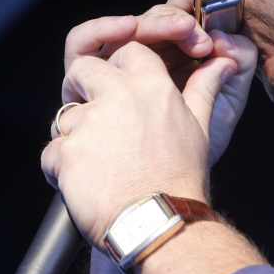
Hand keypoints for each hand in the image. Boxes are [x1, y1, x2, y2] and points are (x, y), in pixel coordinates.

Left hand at [42, 39, 237, 246]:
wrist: (160, 223)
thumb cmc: (181, 179)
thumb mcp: (200, 127)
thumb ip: (204, 88)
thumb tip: (222, 64)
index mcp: (152, 86)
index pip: (127, 50)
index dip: (118, 67)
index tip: (119, 87)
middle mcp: (118, 96)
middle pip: (83, 67)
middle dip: (82, 86)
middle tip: (93, 114)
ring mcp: (90, 123)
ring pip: (64, 116)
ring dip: (74, 136)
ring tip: (96, 163)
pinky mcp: (68, 152)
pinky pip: (51, 153)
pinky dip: (61, 169)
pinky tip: (84, 183)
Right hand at [61, 0, 256, 163]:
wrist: (150, 203)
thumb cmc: (183, 162)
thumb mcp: (217, 114)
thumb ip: (230, 75)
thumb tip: (231, 44)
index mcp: (174, 67)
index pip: (182, 27)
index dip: (199, 17)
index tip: (218, 25)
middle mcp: (142, 64)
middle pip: (153, 22)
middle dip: (176, 18)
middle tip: (196, 29)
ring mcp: (112, 69)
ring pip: (126, 27)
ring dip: (151, 20)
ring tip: (177, 24)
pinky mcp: (84, 77)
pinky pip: (84, 41)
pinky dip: (103, 27)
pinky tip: (127, 25)